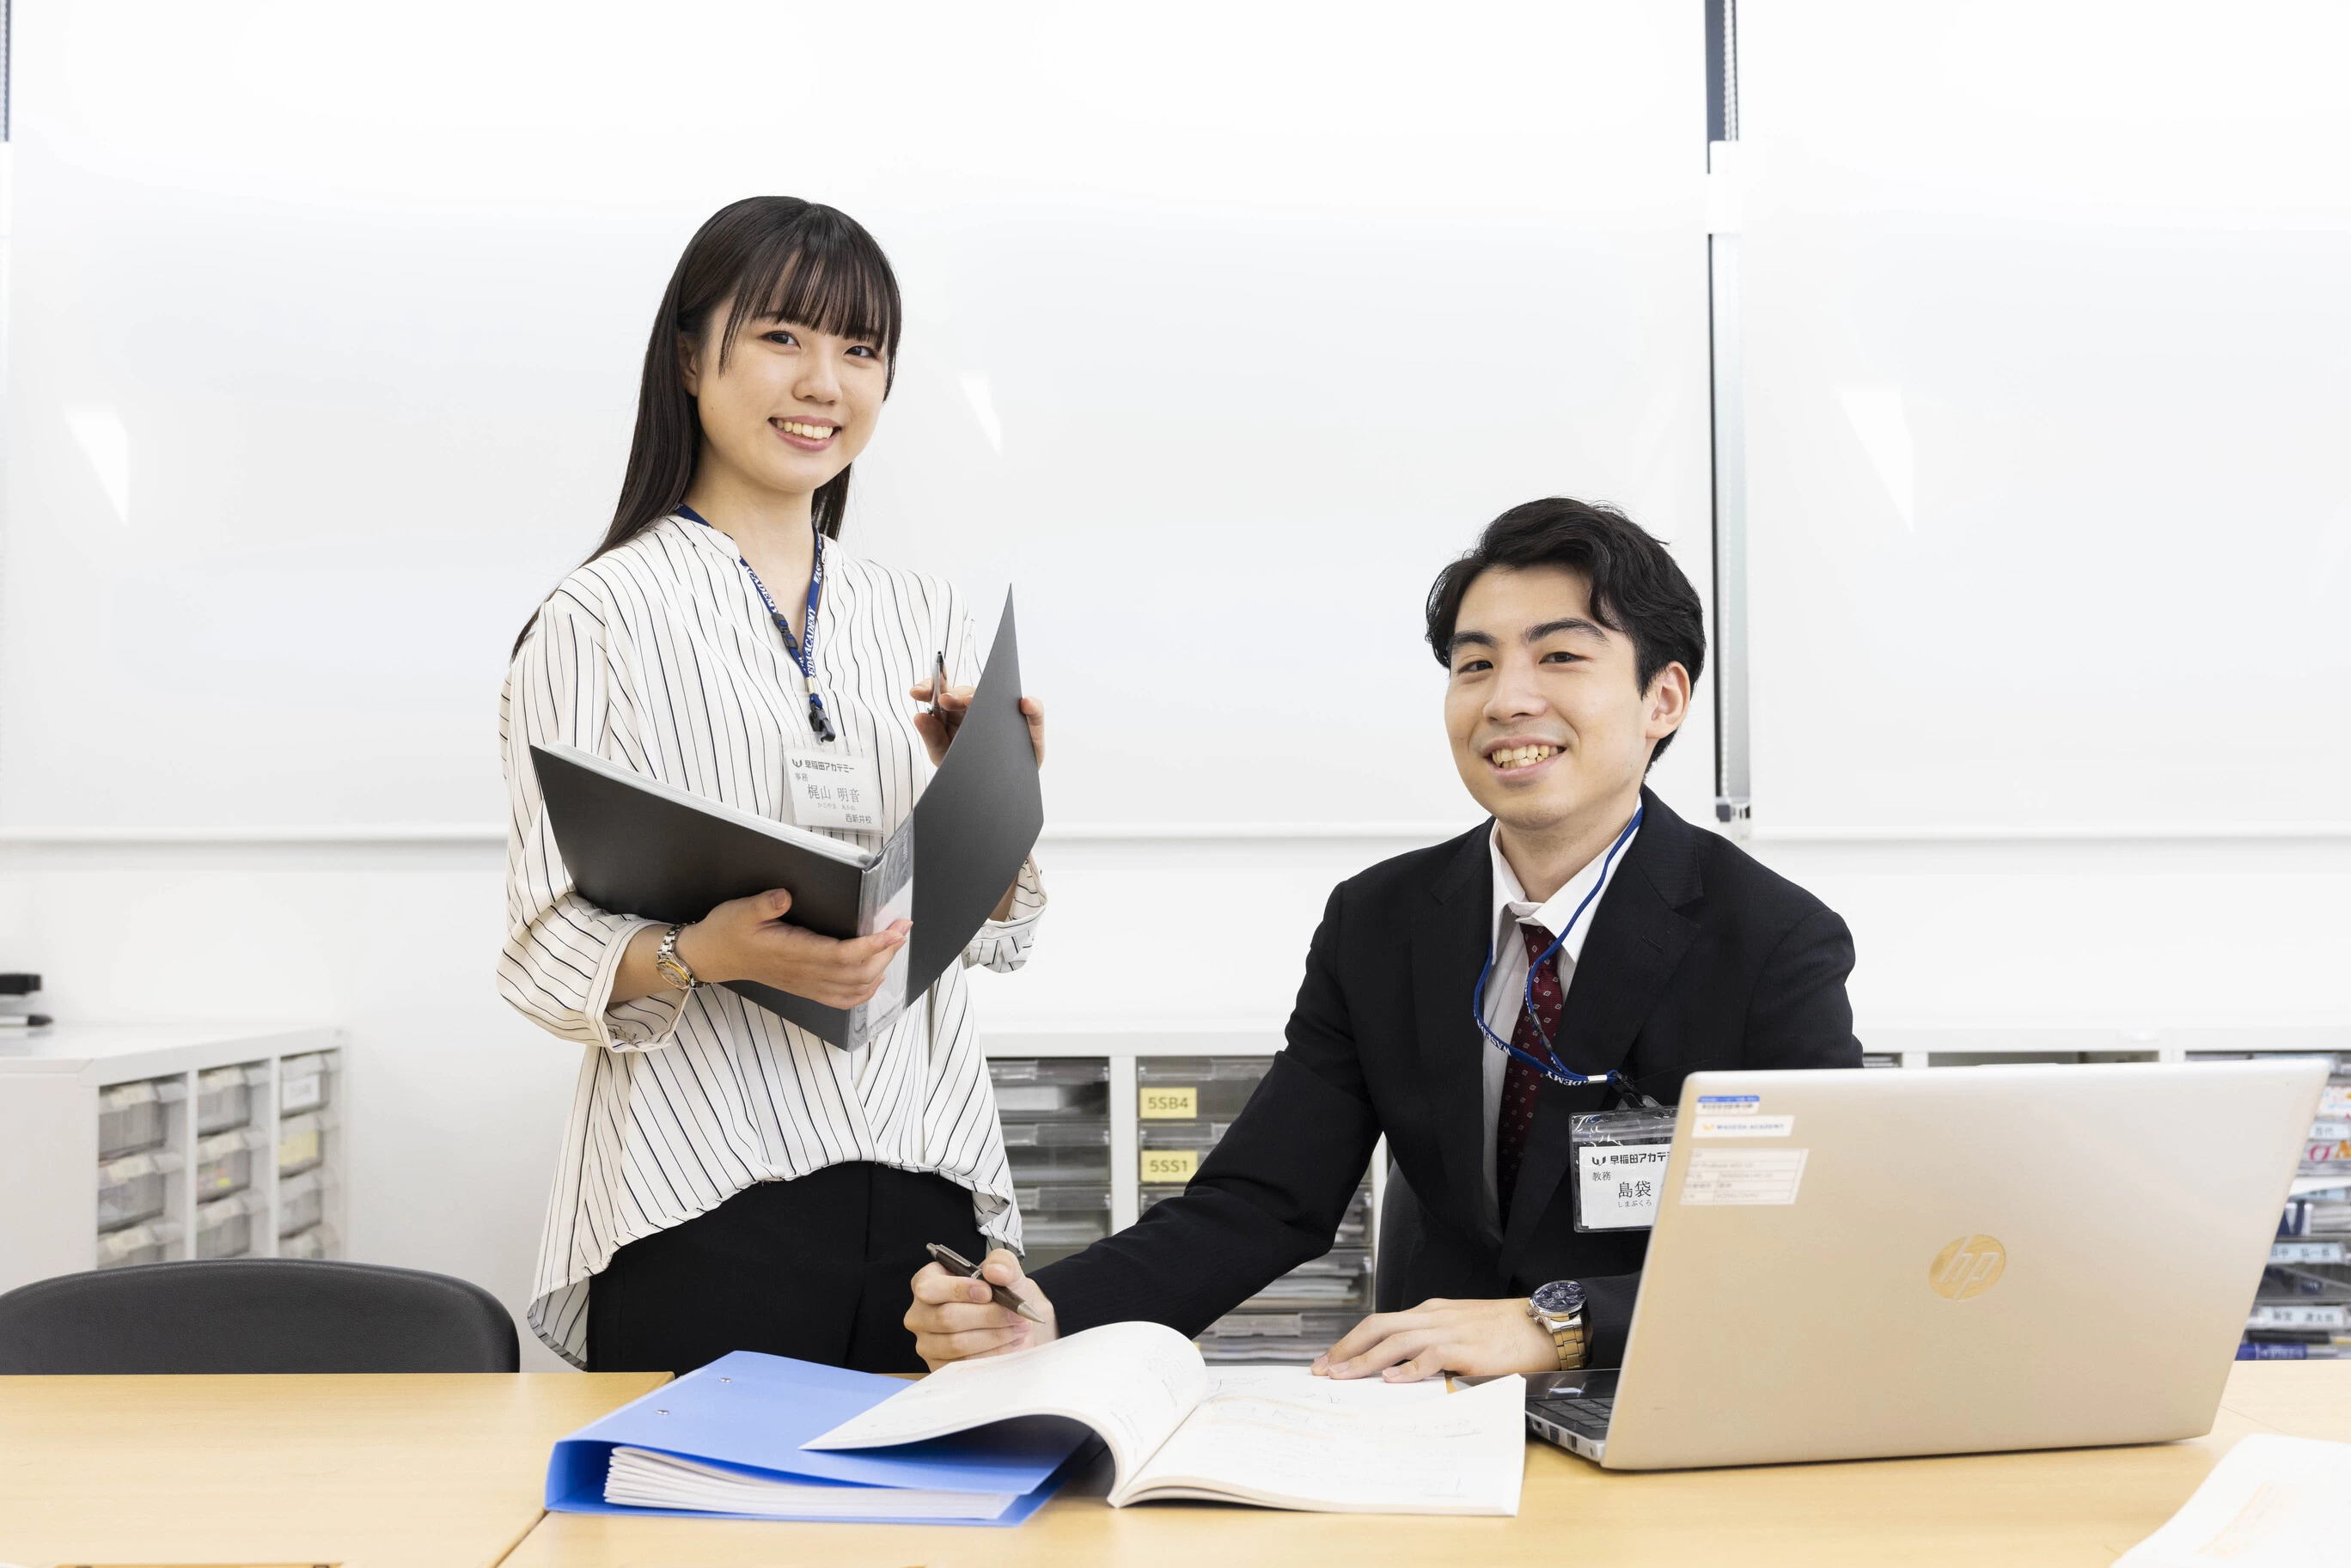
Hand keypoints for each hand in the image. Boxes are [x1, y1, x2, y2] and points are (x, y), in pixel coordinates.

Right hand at [674, 888, 909, 1008]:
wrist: (711, 957)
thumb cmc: (727, 931)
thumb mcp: (741, 910)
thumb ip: (765, 904)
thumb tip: (785, 895)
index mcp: (793, 952)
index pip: (844, 954)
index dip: (874, 945)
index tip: (894, 930)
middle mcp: (804, 973)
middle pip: (858, 972)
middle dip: (887, 951)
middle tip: (902, 927)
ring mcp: (805, 984)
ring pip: (854, 988)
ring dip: (881, 968)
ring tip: (894, 945)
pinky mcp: (805, 988)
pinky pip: (841, 999)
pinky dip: (864, 992)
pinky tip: (875, 977)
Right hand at [905, 1248, 1058, 1370]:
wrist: (1014, 1323)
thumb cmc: (1002, 1295)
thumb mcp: (1006, 1270)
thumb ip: (1002, 1263)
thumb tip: (994, 1271)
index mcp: (927, 1283)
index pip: (928, 1288)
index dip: (959, 1290)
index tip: (988, 1292)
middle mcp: (920, 1314)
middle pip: (946, 1318)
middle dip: (987, 1315)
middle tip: (1015, 1313)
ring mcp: (927, 1343)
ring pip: (957, 1343)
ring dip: (994, 1335)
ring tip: (1017, 1327)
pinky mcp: (939, 1367)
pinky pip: (965, 1364)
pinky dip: (993, 1353)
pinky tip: (1009, 1343)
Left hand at [910, 681, 1044, 771]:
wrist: (995, 797)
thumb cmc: (967, 770)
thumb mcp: (945, 758)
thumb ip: (932, 738)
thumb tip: (919, 716)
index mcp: (955, 714)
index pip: (942, 693)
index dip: (929, 687)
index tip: (915, 692)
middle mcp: (978, 708)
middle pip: (965, 692)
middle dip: (953, 695)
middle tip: (944, 701)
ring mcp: (1004, 714)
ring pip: (997, 695)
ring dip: (986, 693)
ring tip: (972, 700)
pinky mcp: (1030, 725)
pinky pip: (1034, 710)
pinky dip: (1032, 706)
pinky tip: (1025, 704)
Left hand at [1309, 1297, 1556, 1382]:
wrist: (1544, 1323)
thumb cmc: (1506, 1331)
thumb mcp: (1461, 1330)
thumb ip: (1434, 1343)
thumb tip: (1404, 1368)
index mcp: (1431, 1313)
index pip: (1381, 1323)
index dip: (1352, 1341)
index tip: (1331, 1360)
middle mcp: (1433, 1317)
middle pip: (1378, 1326)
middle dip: (1347, 1348)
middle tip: (1323, 1370)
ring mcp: (1449, 1329)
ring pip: (1396, 1340)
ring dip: (1366, 1360)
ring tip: (1344, 1376)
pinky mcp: (1467, 1346)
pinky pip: (1431, 1355)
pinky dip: (1409, 1368)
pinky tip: (1392, 1381)